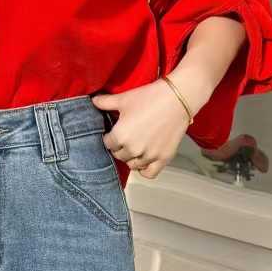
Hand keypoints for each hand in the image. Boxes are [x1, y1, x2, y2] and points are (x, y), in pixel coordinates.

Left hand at [91, 73, 211, 179]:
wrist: (178, 98)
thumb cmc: (150, 97)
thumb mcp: (124, 98)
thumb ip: (106, 102)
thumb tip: (93, 101)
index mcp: (120, 136)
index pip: (107, 144)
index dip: (110, 136)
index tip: (116, 131)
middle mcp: (133, 149)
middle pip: (119, 155)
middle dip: (121, 147)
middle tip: (127, 137)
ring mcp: (148, 156)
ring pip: (133, 165)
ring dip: (132, 158)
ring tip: (136, 146)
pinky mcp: (163, 158)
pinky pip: (149, 173)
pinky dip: (145, 169)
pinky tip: (145, 160)